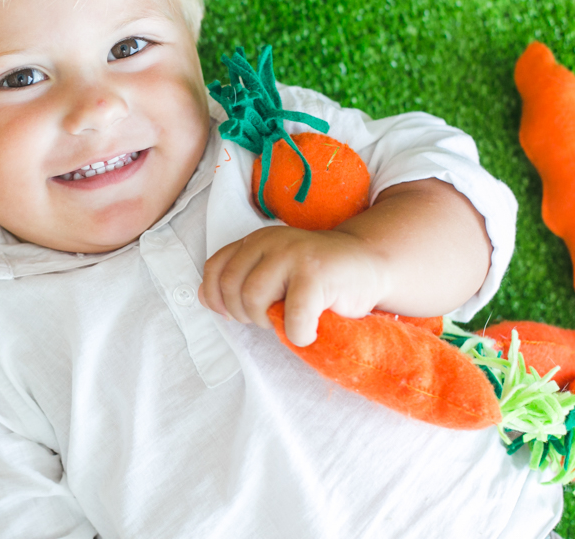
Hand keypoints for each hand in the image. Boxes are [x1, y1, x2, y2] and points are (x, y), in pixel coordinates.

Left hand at [199, 225, 387, 346]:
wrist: (370, 264)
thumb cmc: (320, 277)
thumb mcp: (274, 272)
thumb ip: (241, 279)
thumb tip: (203, 296)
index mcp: (257, 240)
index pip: (215, 269)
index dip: (217, 299)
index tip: (234, 315)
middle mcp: (272, 241)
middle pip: (233, 288)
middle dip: (247, 315)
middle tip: (272, 319)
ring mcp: (294, 253)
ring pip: (254, 300)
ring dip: (270, 323)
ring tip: (291, 321)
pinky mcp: (317, 272)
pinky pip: (292, 316)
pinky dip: (299, 333)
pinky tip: (310, 330)